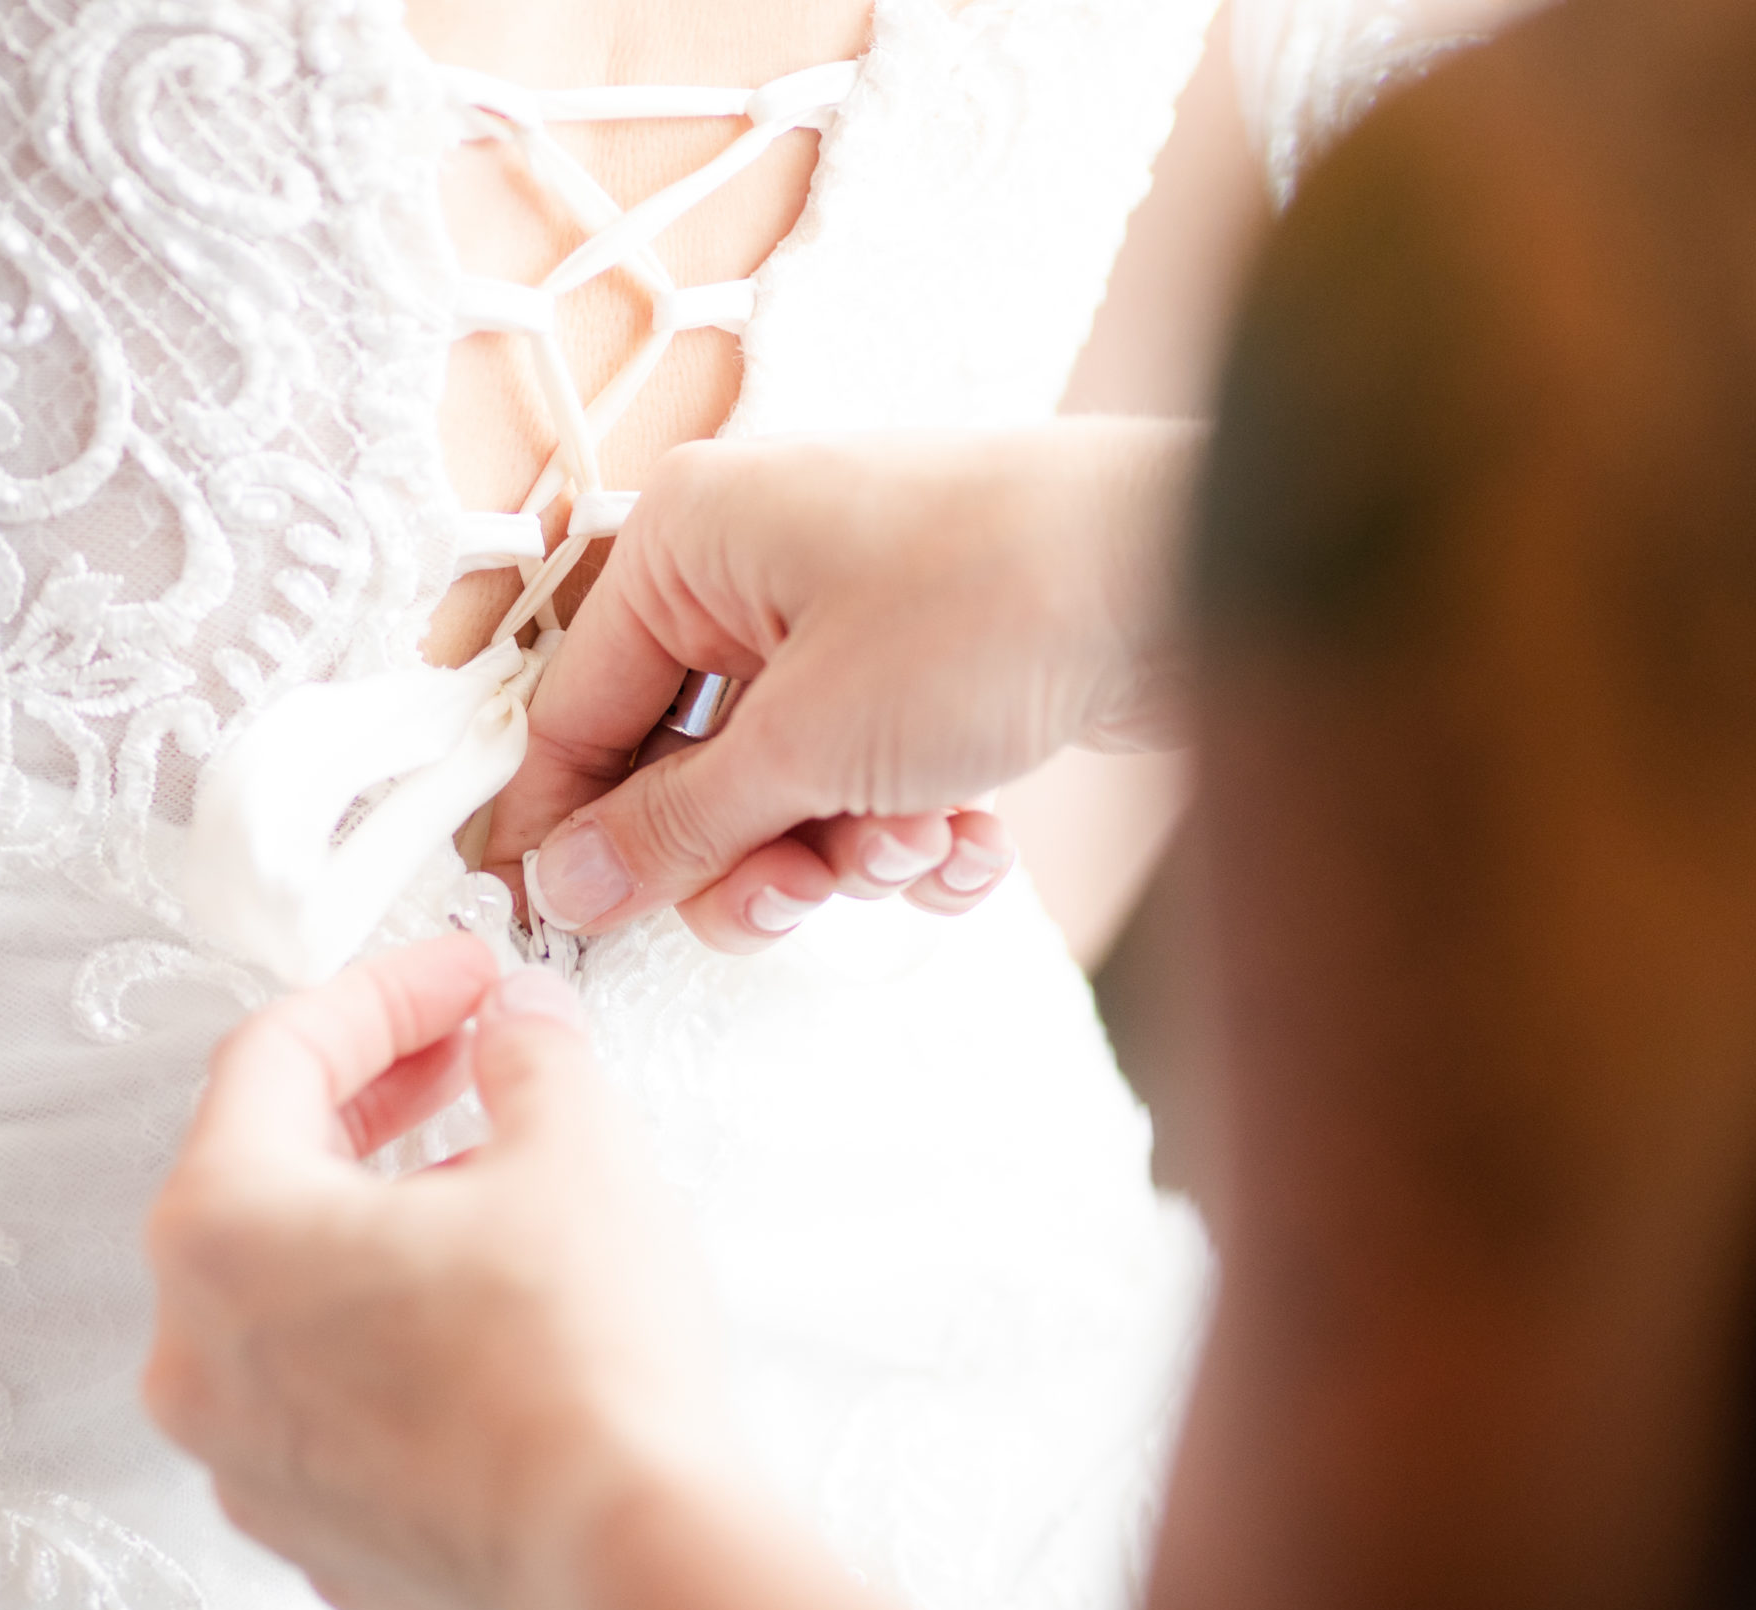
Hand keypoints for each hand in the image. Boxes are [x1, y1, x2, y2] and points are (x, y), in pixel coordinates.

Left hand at [144, 935, 738, 1609]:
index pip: (278, 1056)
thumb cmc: (580, 1371)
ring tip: (498, 1183)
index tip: (462, 976)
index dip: (387, 993)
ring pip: (295, 1291)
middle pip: (268, 1171)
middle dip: (379, 1097)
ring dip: (385, 1216)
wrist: (632, 1560)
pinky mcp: (313, 1524)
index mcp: (224, 1232)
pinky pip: (330, 1391)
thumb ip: (528, 1055)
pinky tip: (489, 1310)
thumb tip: (517, 1025)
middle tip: (470, 1055)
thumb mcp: (573, 1146)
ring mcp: (246, 1453)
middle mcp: (198, 1350)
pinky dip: (392, 1330)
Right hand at [484, 422, 1198, 949]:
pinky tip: (971, 835)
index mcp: (687, 543)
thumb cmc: (999, 599)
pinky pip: (866, 784)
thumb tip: (570, 881)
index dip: (568, 829)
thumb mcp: (806, 744)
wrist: (1196, 571)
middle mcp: (754, 569)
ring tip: (915, 839)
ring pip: (781, 795)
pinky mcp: (925, 668)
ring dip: (842, 850)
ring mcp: (845, 618)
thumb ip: (676, 827)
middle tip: (794, 892)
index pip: (574, 711)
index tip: (559, 920)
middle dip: (748, 852)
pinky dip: (912, 830)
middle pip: (683, 770)